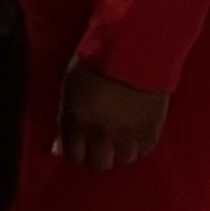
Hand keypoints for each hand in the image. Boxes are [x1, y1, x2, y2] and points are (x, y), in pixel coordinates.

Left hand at [54, 63, 170, 170]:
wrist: (135, 46)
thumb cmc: (98, 59)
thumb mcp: (70, 85)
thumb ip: (65, 118)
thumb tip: (58, 147)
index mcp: (79, 119)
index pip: (75, 154)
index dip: (78, 152)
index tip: (82, 147)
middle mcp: (103, 131)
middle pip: (100, 163)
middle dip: (99, 156)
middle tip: (101, 147)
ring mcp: (129, 131)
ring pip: (124, 160)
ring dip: (121, 152)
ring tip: (121, 141)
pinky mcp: (151, 127)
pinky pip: (145, 150)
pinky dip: (140, 146)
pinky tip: (137, 136)